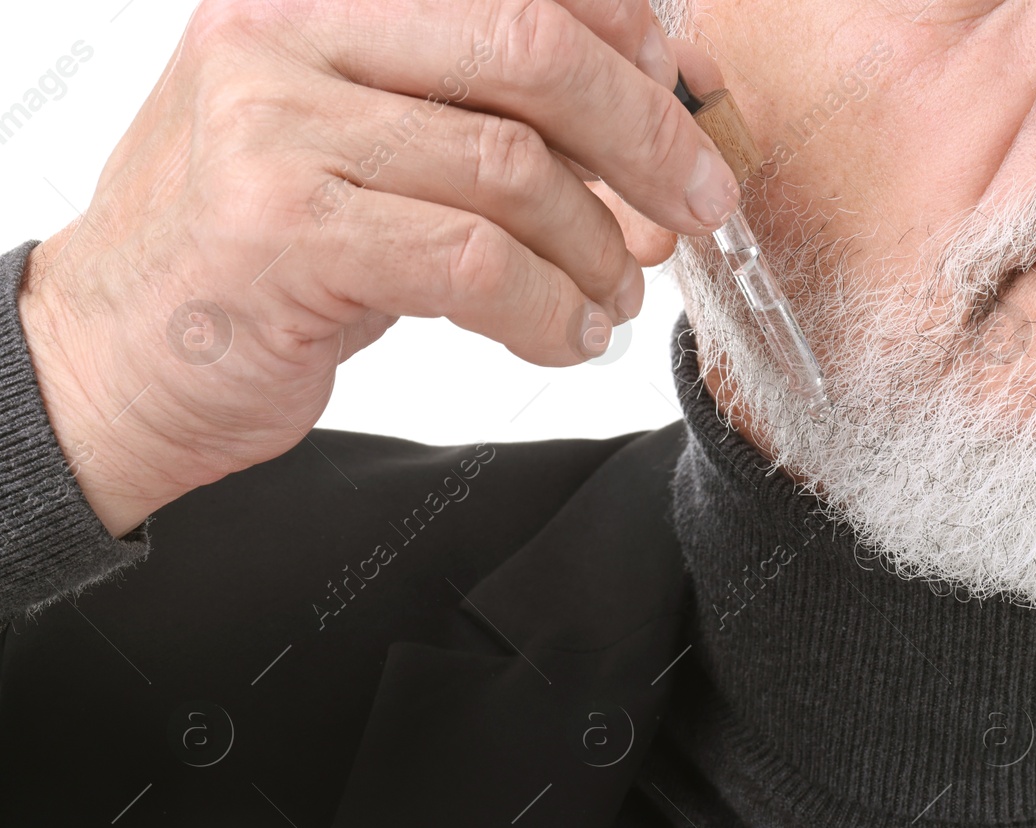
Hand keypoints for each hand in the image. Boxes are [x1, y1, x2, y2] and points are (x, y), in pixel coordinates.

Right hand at [15, 0, 739, 536]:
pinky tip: (566, 337)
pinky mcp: (281, 231)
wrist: (110, 360)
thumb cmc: (259, 262)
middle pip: (529, 47)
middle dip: (645, 132)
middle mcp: (286, 33)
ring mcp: (273, 127)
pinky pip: (475, 261)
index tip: (683, 95)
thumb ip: (481, 130)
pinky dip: (550, 309)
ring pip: (511, 167)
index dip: (626, 33)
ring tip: (614, 298)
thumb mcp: (365, 159)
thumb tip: (654, 150)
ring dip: (597, 248)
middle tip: (700, 205)